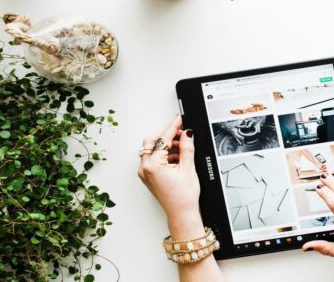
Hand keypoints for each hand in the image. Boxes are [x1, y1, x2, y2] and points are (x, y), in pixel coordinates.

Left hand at [137, 115, 203, 237]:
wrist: (181, 214)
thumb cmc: (183, 197)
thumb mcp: (188, 168)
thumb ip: (186, 147)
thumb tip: (187, 134)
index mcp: (153, 165)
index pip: (163, 139)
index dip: (173, 127)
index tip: (179, 120)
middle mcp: (145, 168)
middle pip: (152, 142)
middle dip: (167, 136)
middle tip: (181, 133)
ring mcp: (145, 173)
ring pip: (152, 150)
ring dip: (166, 146)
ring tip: (182, 148)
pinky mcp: (148, 176)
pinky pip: (153, 159)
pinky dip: (164, 155)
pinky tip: (177, 157)